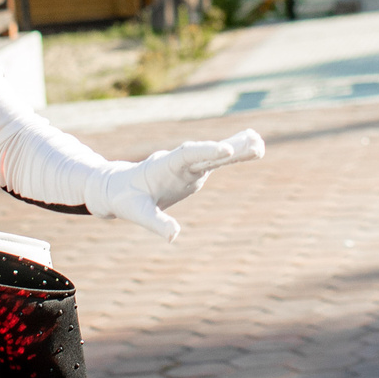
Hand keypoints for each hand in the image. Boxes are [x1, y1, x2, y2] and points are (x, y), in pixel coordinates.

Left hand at [87, 129, 264, 240]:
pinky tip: (254, 151)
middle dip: (229, 147)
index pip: (188, 154)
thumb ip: (155, 222)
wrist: (118, 187)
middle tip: (254, 141)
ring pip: (215, 156)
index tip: (227, 149)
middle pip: (208, 152)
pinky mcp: (195, 173)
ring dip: (237, 150)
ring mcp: (189, 166)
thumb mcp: (136, 213)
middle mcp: (180, 161)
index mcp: (164, 165)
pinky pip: (217, 163)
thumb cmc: (125, 199)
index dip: (207, 150)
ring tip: (260, 144)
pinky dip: (234, 158)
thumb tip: (173, 236)